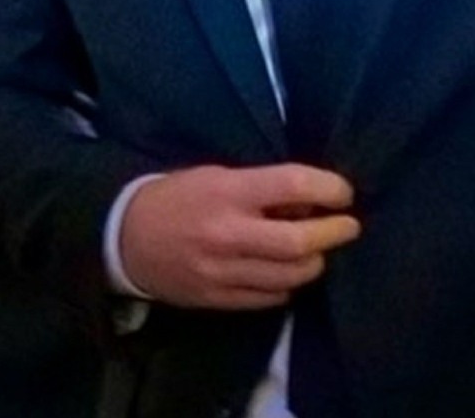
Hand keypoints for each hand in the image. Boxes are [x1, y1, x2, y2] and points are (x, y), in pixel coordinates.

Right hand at [119, 162, 360, 308]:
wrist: (125, 237)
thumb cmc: (180, 195)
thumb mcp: (219, 174)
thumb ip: (262, 187)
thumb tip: (309, 199)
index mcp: (229, 192)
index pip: (292, 185)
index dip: (329, 188)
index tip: (345, 192)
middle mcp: (228, 234)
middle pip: (298, 242)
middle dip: (333, 233)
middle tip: (349, 226)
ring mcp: (222, 272)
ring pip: (289, 276)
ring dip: (314, 262)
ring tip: (320, 250)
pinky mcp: (216, 300)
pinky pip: (268, 298)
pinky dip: (287, 285)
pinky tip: (289, 273)